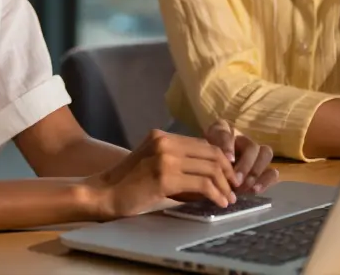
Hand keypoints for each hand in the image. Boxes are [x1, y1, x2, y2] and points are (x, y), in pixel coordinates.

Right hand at [84, 129, 239, 219]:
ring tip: (229, 198)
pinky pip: (202, 185)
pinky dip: (216, 194)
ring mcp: (164, 158)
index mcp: (161, 136)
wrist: (104, 194)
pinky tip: (220, 203)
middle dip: (228, 173)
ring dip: (225, 186)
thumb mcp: (153, 163)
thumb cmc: (128, 184)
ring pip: (210, 169)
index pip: (203, 143)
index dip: (222, 159)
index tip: (230, 176)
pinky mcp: (165, 177)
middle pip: (211, 154)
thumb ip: (178, 162)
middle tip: (235, 189)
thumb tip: (211, 176)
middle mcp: (164, 142)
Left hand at [203, 120, 278, 193]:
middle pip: (252, 146)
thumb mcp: (200, 159)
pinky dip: (266, 180)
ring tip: (247, 187)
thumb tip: (228, 160)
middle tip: (237, 181)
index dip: (229, 146)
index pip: (227, 134)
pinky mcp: (263, 170)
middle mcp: (242, 139)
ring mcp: (255, 153)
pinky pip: (272, 172)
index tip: (228, 160)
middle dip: (246, 165)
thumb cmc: (201, 165)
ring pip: (266, 154)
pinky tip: (255, 190)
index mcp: (223, 131)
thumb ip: (210, 156)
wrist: (204, 177)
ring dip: (256, 171)